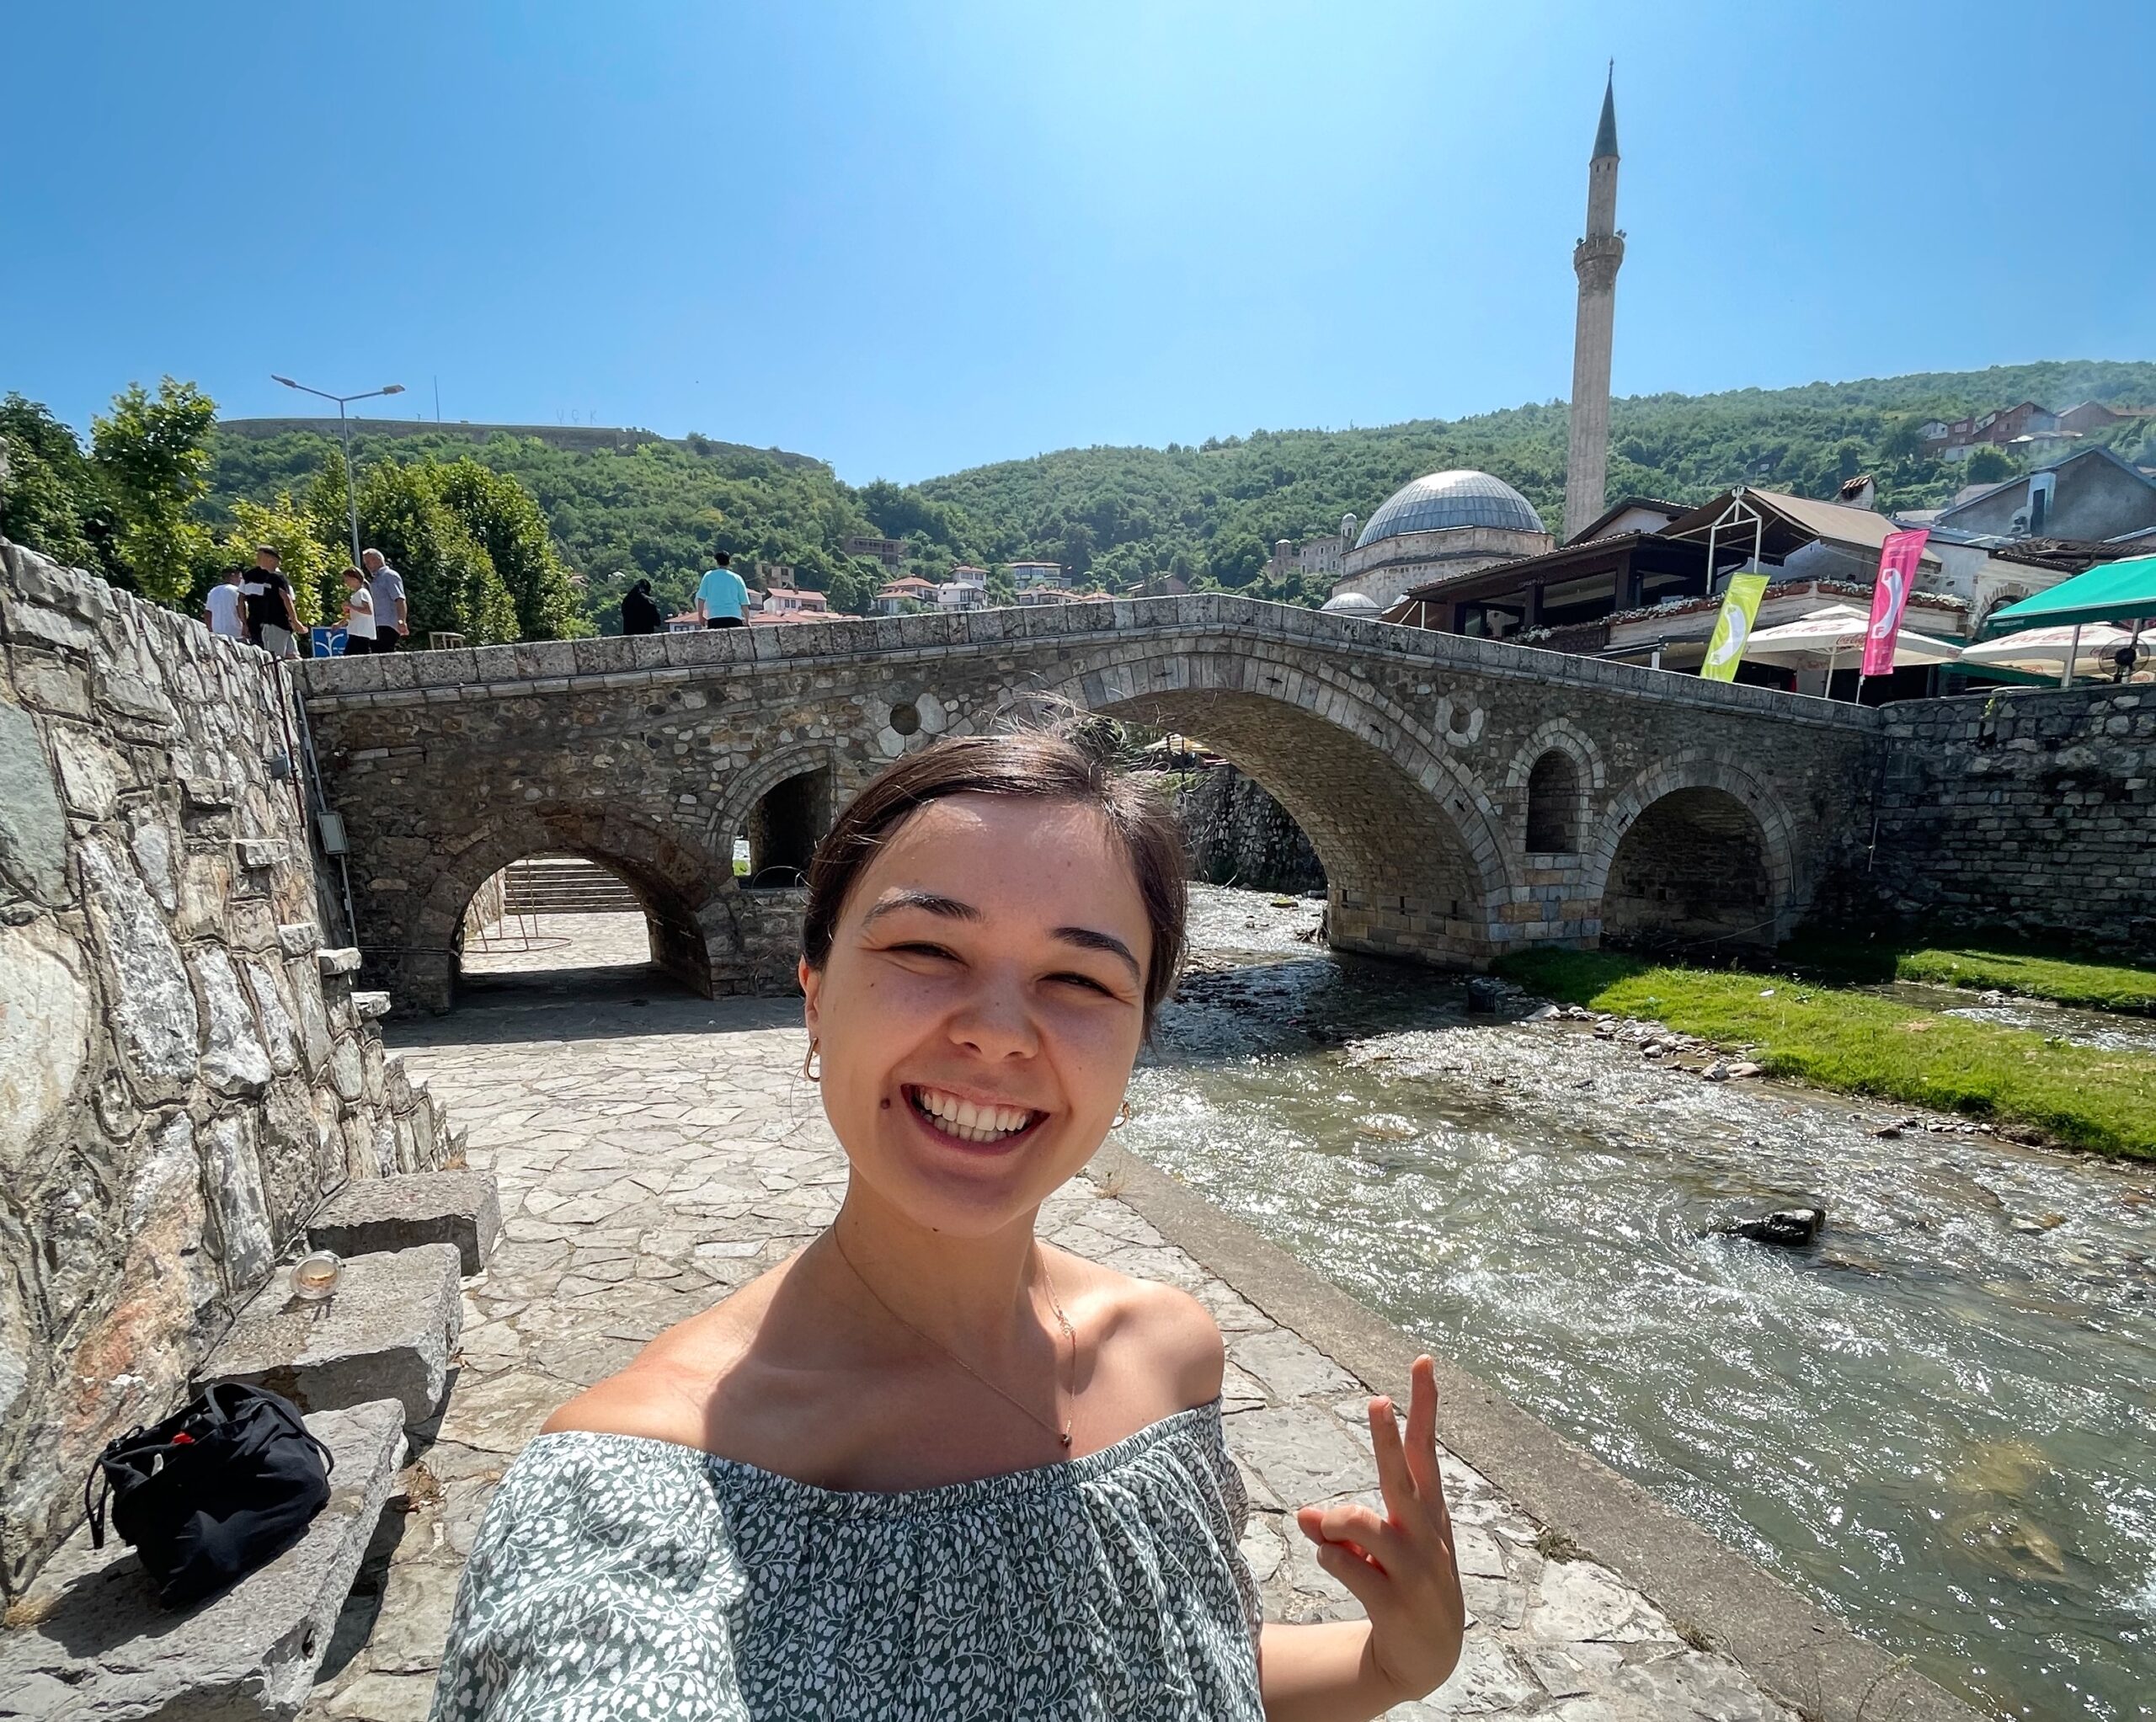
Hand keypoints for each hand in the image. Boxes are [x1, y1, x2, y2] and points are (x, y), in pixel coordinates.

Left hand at [1294, 1356, 1464, 1704]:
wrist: (1428, 1656)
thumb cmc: (1404, 1579)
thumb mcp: (1381, 1546)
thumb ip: (1342, 1523)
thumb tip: (1305, 1515)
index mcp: (1427, 1508)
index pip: (1424, 1446)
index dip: (1424, 1404)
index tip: (1422, 1360)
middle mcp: (1425, 1531)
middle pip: (1400, 1475)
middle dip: (1385, 1439)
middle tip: (1378, 1400)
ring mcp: (1415, 1567)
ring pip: (1359, 1521)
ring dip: (1333, 1522)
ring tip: (1329, 1532)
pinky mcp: (1396, 1601)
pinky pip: (1344, 1565)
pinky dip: (1330, 1559)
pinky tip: (1339, 1567)